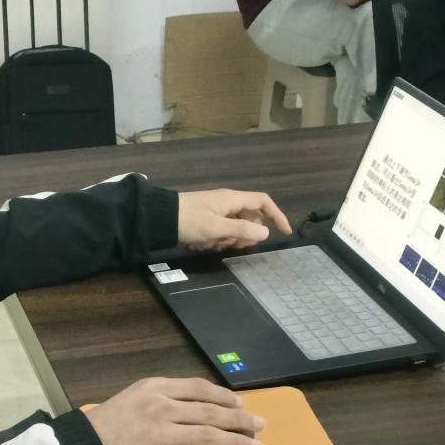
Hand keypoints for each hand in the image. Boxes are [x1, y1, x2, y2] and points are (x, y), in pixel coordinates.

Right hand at [84, 377, 264, 444]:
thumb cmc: (115, 418)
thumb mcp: (139, 393)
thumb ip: (169, 393)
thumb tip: (206, 401)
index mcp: (156, 387)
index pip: (199, 388)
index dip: (224, 396)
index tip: (240, 403)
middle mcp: (161, 408)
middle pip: (210, 412)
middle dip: (239, 418)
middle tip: (259, 423)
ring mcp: (161, 435)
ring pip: (208, 436)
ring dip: (236, 440)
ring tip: (254, 444)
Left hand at [177, 189, 291, 251]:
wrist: (159, 218)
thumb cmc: (189, 220)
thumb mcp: (217, 228)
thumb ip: (242, 230)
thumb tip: (266, 232)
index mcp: (233, 199)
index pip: (263, 202)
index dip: (277, 215)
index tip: (285, 232)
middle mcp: (227, 203)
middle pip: (249, 219)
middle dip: (244, 235)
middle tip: (232, 245)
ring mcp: (216, 211)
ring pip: (234, 228)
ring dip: (227, 240)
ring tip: (211, 244)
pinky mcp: (206, 220)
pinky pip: (220, 232)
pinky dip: (215, 240)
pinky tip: (202, 244)